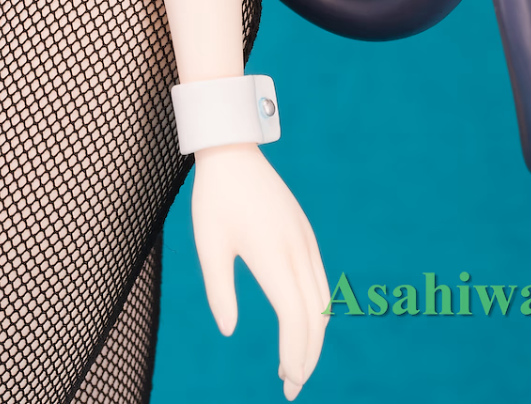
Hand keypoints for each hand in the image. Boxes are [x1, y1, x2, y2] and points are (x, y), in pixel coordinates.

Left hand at [191, 144, 329, 399]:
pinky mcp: (305, 234)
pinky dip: (315, 311)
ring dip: (313, 336)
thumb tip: (229, 330)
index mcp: (272, 255)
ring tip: (293, 363)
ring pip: (322, 301)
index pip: (294, 318)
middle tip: (292, 386)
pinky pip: (319, 281)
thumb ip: (219, 290)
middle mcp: (296, 250)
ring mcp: (305, 240)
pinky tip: (299, 325)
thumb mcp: (208, 245)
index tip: (287, 380)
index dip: (295, 353)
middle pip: (315, 317)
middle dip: (308, 356)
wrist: (233, 150)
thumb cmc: (214, 199)